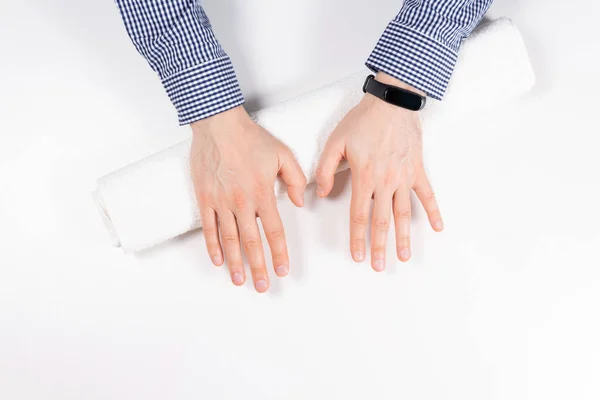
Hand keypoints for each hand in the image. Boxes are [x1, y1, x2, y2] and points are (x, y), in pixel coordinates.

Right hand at [190, 106, 306, 291]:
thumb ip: (294, 179)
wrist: (218, 125)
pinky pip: (209, 228)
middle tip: (262, 286)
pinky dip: (213, 246)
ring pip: (229, 240)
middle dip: (258, 267)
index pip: (273, 231)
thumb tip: (298, 202)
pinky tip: (217, 260)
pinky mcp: (205, 198)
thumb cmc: (250, 138)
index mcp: (262, 194)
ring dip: (235, 263)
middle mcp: (242, 203)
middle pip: (251, 243)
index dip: (278, 253)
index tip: (282, 270)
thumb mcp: (283, 154)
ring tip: (240, 280)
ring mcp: (221, 202)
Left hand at [316, 73, 442, 270]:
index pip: (359, 215)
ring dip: (404, 236)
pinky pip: (427, 194)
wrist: (391, 102)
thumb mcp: (335, 142)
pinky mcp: (417, 169)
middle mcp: (386, 181)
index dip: (357, 238)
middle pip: (382, 221)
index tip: (358, 255)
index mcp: (365, 177)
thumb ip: (326, 169)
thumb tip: (322, 193)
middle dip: (380, 246)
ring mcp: (404, 177)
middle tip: (379, 265)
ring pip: (404, 213)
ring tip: (404, 256)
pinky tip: (437, 227)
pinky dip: (433, 211)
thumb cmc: (363, 120)